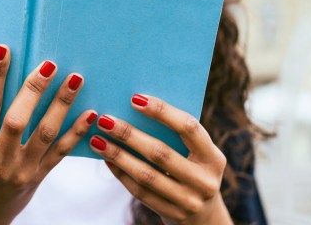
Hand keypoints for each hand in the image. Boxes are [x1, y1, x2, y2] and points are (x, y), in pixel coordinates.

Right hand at [0, 45, 96, 224]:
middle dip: (33, 90)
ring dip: (62, 104)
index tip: (1, 51)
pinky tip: (91, 113)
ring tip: (75, 78)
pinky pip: (62, 152)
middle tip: (48, 64)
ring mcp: (23, 171)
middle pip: (18, 120)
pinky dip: (77, 132)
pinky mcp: (40, 177)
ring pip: (46, 133)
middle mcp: (0, 161)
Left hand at [89, 94, 230, 224]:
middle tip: (105, 119)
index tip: (134, 98)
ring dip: (118, 155)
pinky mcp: (172, 214)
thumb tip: (136, 104)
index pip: (188, 127)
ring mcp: (189, 201)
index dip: (162, 111)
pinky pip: (140, 192)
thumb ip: (176, 135)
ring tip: (97, 139)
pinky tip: (106, 159)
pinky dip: (120, 173)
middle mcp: (204, 180)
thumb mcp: (196, 154)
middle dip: (129, 134)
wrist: (205, 216)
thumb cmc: (193, 170)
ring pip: (146, 175)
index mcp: (213, 157)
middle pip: (161, 153)